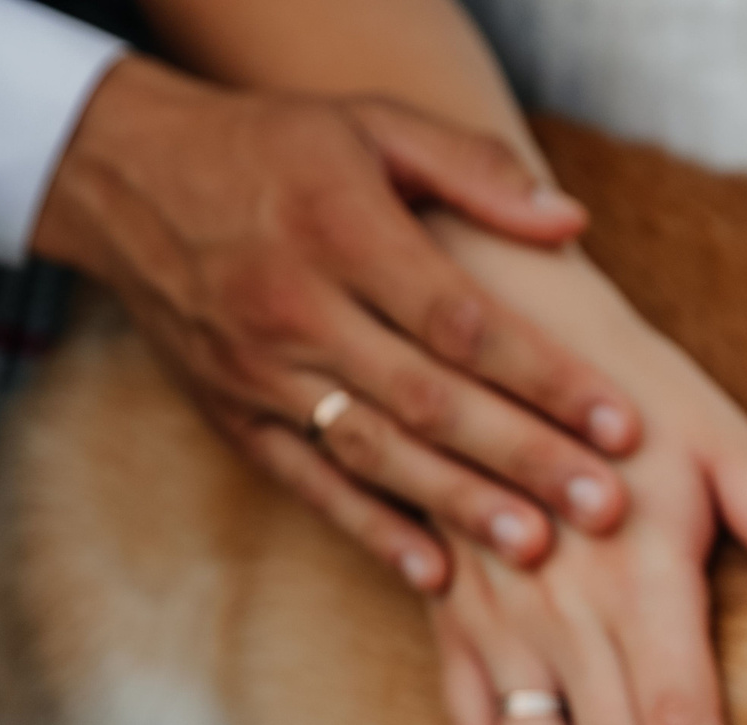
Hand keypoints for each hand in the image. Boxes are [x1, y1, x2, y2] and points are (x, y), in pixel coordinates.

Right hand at [30, 54, 639, 585]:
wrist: (125, 176)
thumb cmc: (278, 149)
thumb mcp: (372, 124)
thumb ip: (475, 168)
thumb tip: (573, 224)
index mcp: (341, 232)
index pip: (458, 320)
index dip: (543, 375)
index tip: (621, 423)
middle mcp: (295, 310)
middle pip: (426, 399)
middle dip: (522, 457)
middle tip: (604, 506)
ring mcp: (259, 373)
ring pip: (373, 452)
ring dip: (458, 506)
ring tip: (539, 548)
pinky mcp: (236, 419)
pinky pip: (310, 485)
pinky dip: (373, 533)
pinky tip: (437, 577)